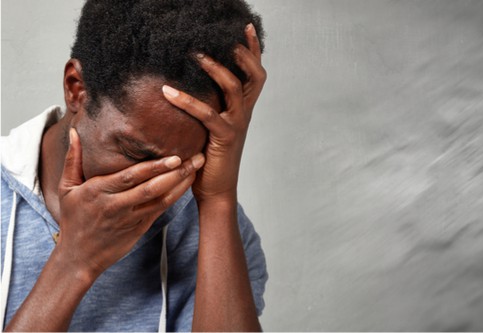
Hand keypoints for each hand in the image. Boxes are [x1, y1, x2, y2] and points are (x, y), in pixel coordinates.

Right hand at [56, 127, 204, 278]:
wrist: (79, 257)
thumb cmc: (74, 219)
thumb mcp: (67, 189)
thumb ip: (73, 159)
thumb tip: (74, 131)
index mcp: (98, 191)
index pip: (131, 177)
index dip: (154, 167)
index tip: (174, 156)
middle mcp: (116, 205)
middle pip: (151, 188)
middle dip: (176, 173)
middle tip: (197, 158)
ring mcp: (130, 218)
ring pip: (161, 200)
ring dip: (181, 184)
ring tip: (197, 169)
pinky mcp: (140, 228)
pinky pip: (161, 210)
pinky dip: (175, 197)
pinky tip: (187, 184)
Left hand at [162, 23, 265, 203]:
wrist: (216, 188)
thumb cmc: (210, 156)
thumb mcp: (211, 125)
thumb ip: (208, 103)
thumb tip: (185, 80)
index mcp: (244, 107)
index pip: (255, 73)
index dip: (253, 49)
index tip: (245, 26)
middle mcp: (245, 112)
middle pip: (255, 75)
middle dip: (243, 53)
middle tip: (225, 37)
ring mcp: (237, 124)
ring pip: (234, 88)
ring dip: (216, 69)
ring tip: (196, 54)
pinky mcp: (224, 137)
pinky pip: (208, 114)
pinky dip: (187, 101)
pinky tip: (168, 92)